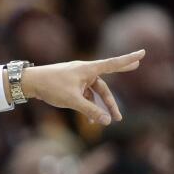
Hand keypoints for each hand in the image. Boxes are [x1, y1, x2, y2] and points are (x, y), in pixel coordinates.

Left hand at [19, 50, 143, 124]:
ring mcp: (78, 78)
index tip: (143, 53)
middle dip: (115, 95)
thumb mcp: (73, 100)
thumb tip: (107, 121)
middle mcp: (85, 71)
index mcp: (88, 69)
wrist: (30, 83)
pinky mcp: (71, 84)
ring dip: (101, 106)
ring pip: (95, 92)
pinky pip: (85, 95)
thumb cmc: (51, 87)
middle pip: (105, 83)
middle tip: (135, 75)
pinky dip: (89, 106)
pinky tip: (92, 121)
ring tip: (110, 120)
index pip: (113, 64)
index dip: (129, 60)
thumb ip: (90, 111)